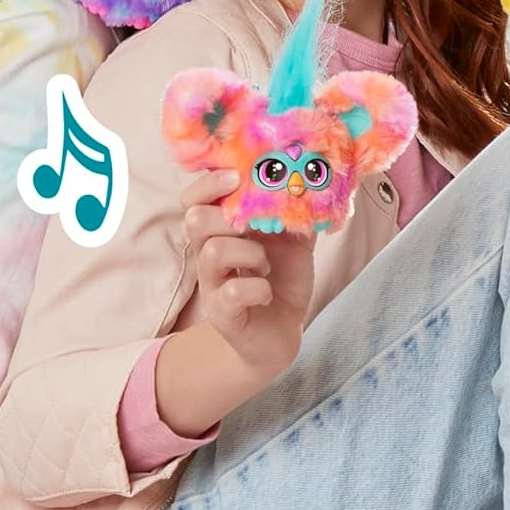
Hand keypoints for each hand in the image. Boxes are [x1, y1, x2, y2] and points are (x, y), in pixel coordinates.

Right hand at [182, 169, 315, 379]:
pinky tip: (267, 292)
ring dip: (249, 252)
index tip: (237, 176)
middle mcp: (208, 254)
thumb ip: (296, 211)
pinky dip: (257, 288)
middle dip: (228, 215)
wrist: (280, 333)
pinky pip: (232, 291)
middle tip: (254, 225)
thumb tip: (314, 179)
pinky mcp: (222, 313)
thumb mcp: (292, 240)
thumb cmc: (281, 281)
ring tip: (265, 265)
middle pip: (195, 219)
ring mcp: (212, 284)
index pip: (195, 198)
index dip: (209, 183)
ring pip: (213, 251)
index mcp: (221, 230)